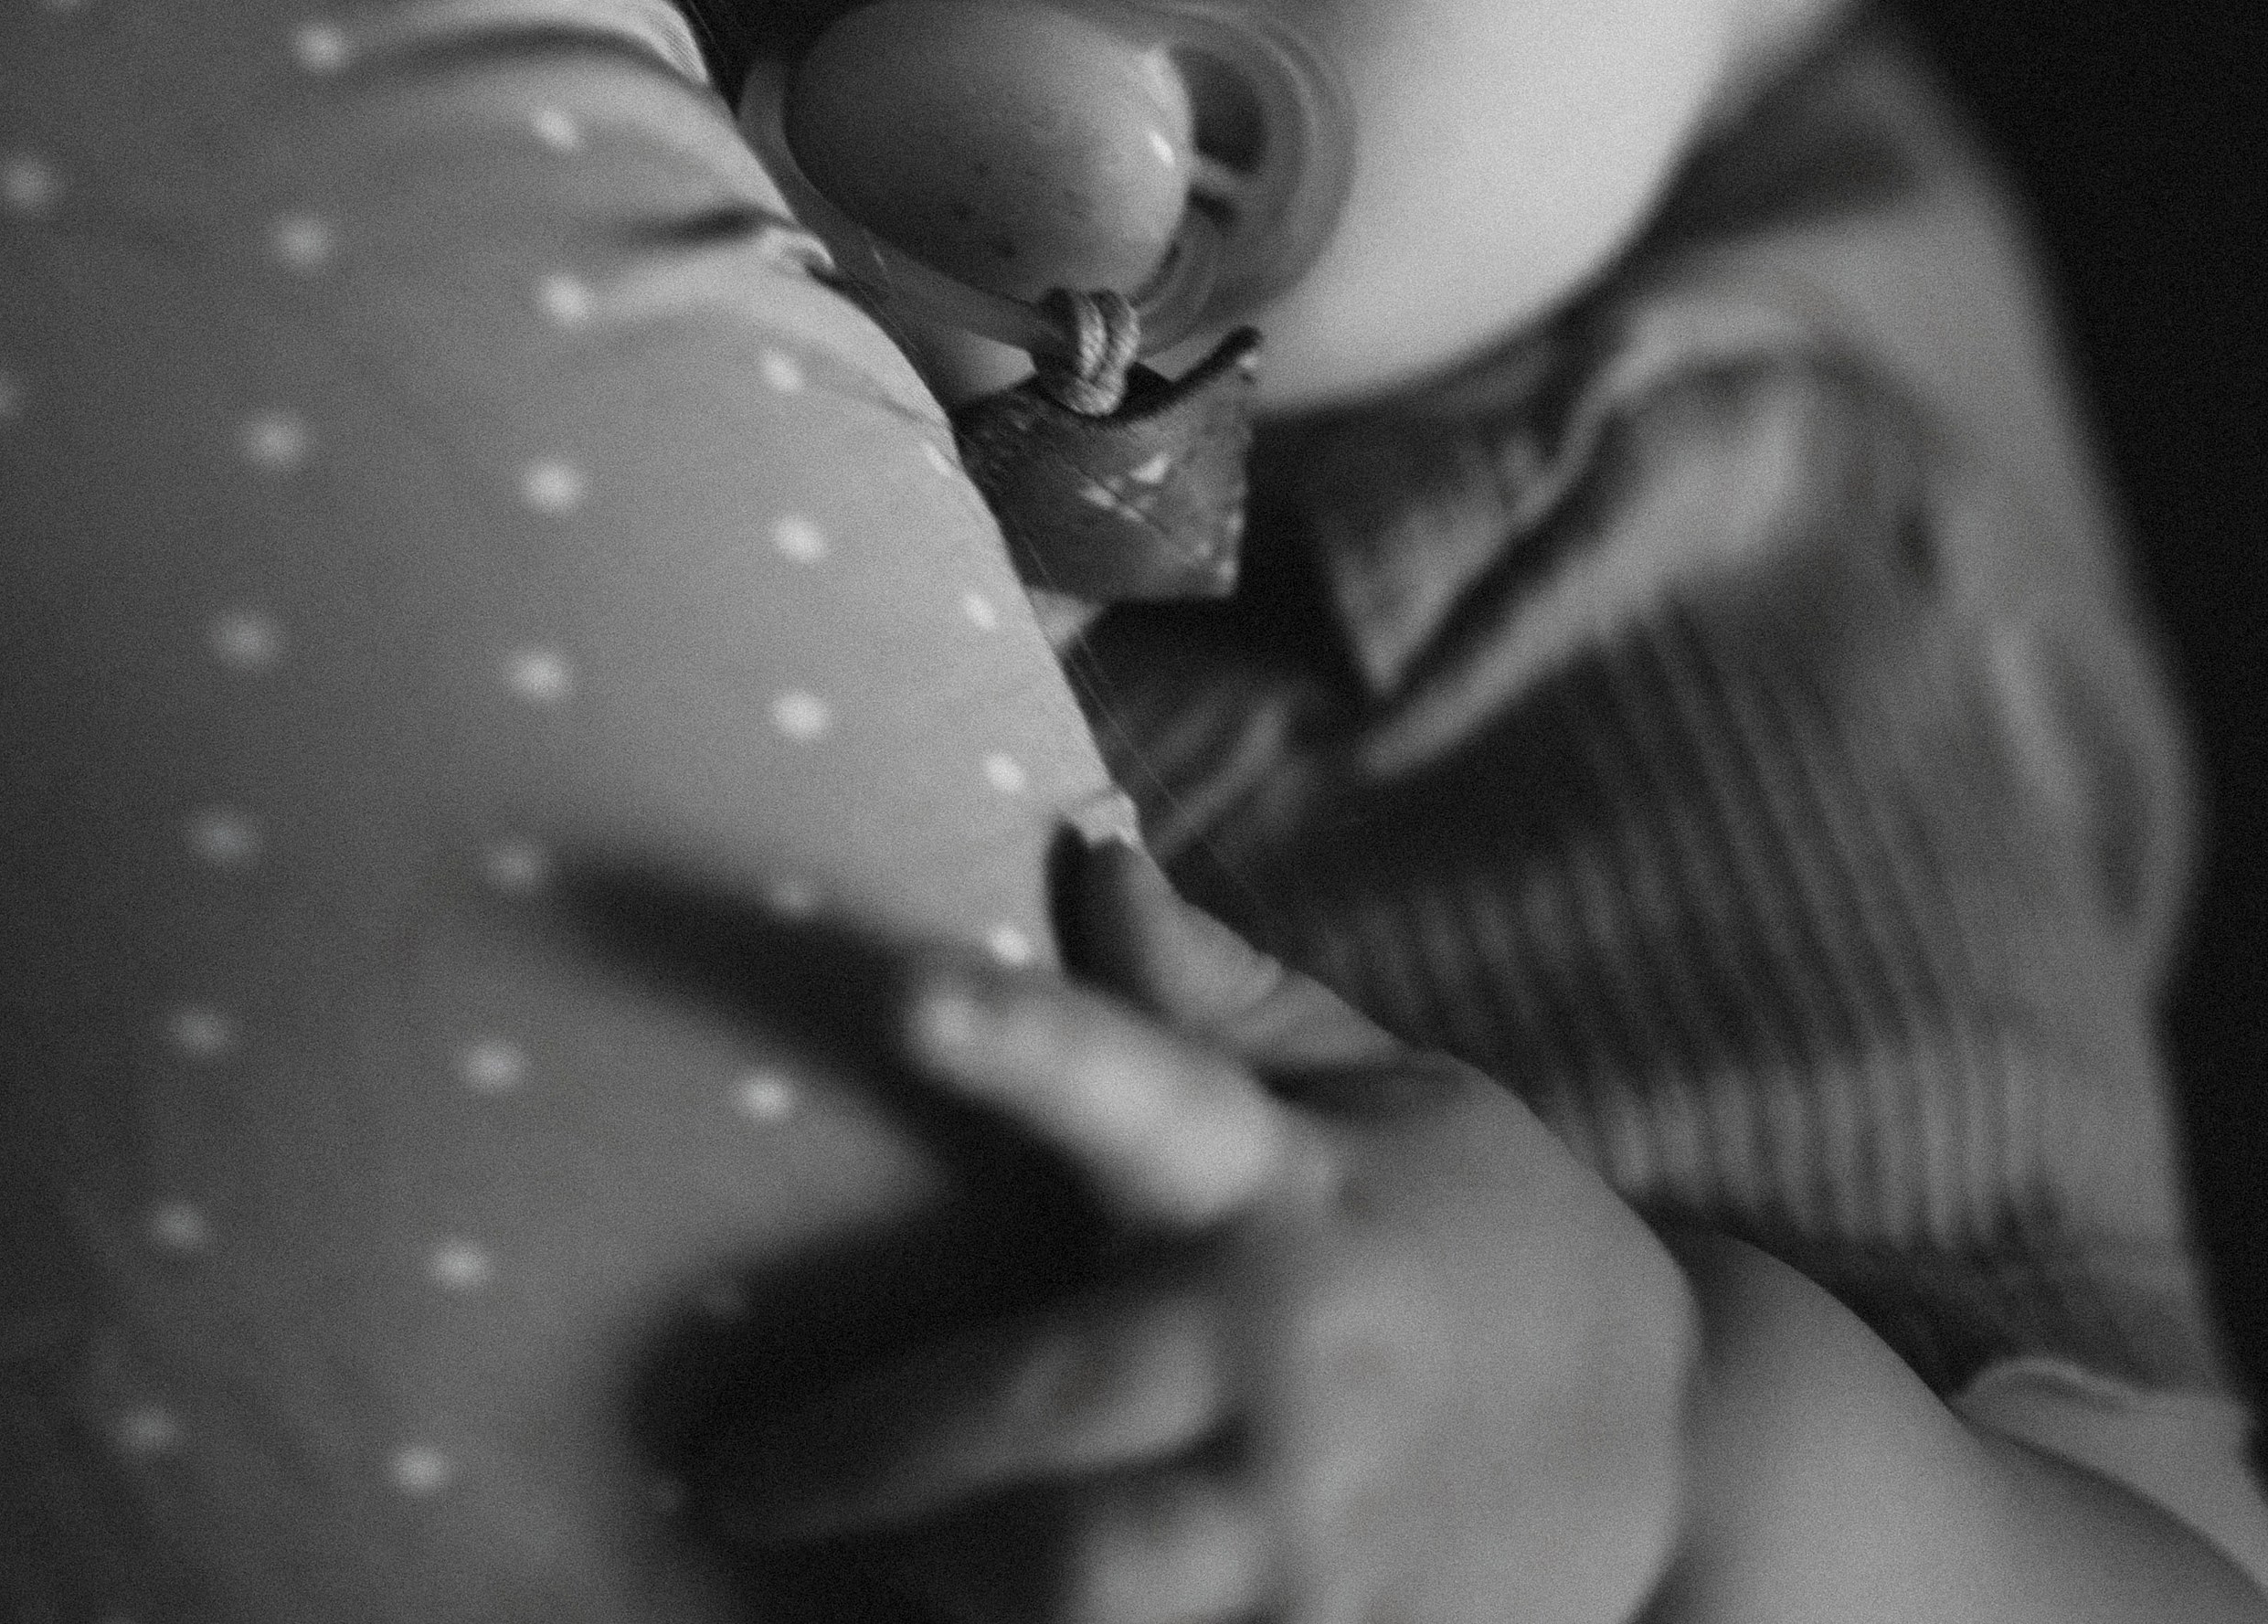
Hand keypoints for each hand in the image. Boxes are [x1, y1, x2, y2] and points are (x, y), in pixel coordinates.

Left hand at [705, 840, 1697, 1623]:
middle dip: (871, 1451)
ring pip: (1078, 1587)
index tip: (902, 990)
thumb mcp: (1380, 1083)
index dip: (1026, 1041)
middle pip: (1051, 1405)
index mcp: (1296, 1184)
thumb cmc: (1484, 1231)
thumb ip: (1216, 992)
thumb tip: (1083, 850)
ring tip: (839, 1566)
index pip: (1147, 1089)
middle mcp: (1291, 1359)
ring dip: (937, 1581)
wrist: (1672, 1463)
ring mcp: (1310, 1535)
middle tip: (728, 1462)